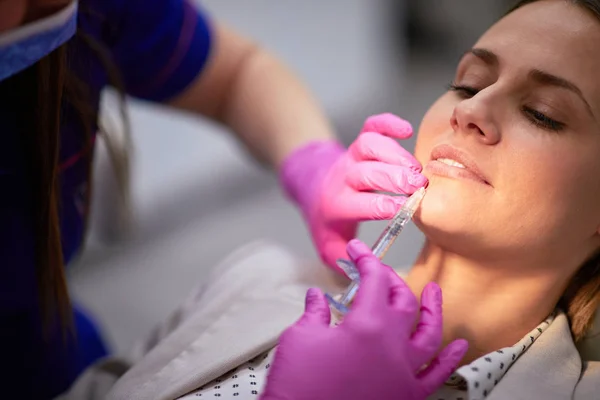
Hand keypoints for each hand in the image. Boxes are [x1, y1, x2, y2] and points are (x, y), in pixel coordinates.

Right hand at [260, 239, 467, 399]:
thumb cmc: (299, 385)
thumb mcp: (299, 338)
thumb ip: (314, 313)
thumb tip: (316, 298)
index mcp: (367, 325)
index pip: (374, 280)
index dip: (366, 260)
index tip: (356, 251)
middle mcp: (393, 346)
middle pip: (402, 301)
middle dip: (390, 281)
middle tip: (377, 273)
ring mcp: (404, 372)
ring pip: (430, 334)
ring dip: (433, 310)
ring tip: (433, 292)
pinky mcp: (406, 397)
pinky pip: (436, 375)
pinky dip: (450, 359)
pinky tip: (458, 345)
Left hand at [279, 113, 426, 272]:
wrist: (313, 184)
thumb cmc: (328, 218)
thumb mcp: (328, 245)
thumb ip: (344, 261)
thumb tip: (367, 271)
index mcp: (337, 204)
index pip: (360, 204)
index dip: (383, 205)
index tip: (405, 209)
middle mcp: (345, 177)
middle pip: (367, 171)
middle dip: (394, 177)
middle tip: (420, 185)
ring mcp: (352, 156)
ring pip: (369, 145)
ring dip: (394, 153)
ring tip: (417, 168)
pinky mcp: (360, 140)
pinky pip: (372, 125)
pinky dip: (388, 123)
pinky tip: (405, 130)